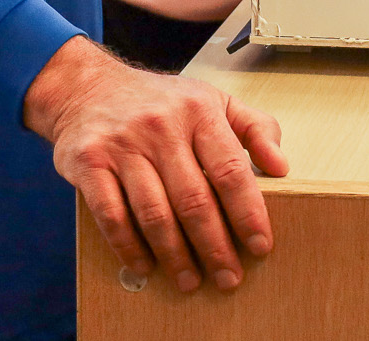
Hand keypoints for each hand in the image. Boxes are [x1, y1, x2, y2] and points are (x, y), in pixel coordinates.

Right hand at [23, 37, 287, 292]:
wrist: (87, 88)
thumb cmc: (160, 102)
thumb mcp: (214, 100)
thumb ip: (254, 128)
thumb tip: (281, 166)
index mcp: (199, 111)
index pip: (230, 169)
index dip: (248, 213)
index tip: (259, 245)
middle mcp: (162, 126)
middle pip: (194, 199)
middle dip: (215, 246)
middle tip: (228, 277)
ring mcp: (123, 145)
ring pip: (155, 213)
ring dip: (175, 255)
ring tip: (190, 280)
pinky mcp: (90, 163)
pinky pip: (112, 214)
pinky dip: (129, 246)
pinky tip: (145, 265)